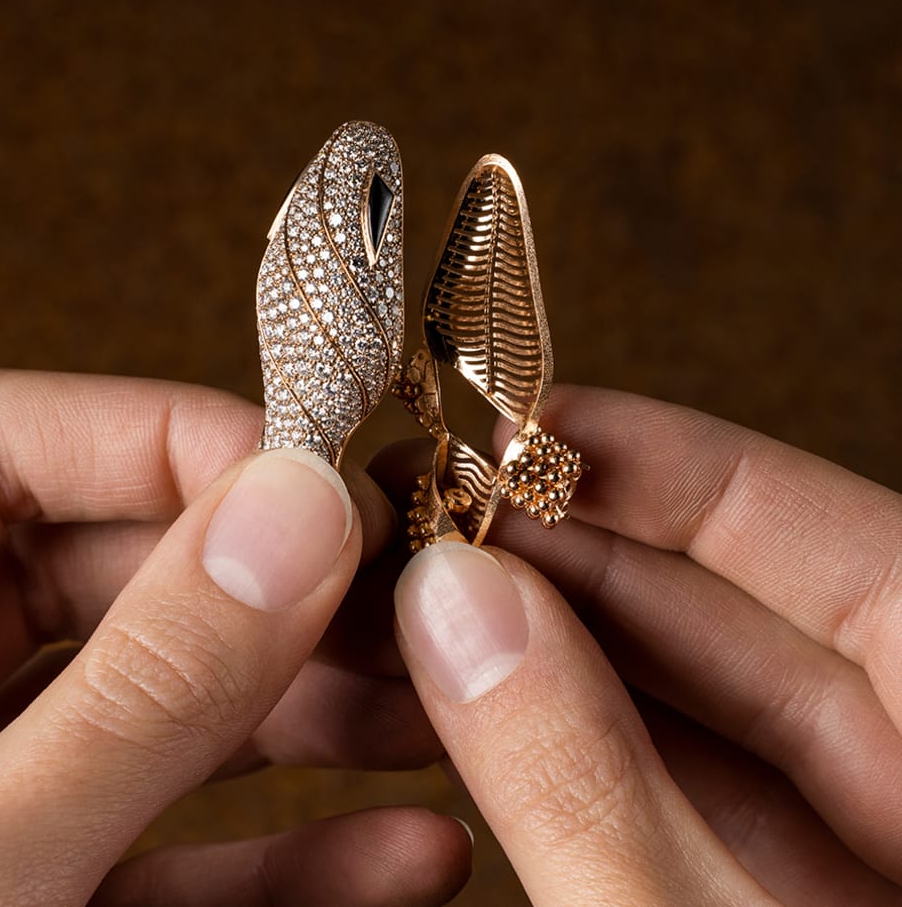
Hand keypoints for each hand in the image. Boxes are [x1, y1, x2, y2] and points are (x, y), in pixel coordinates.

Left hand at [0, 369, 469, 905]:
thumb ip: (137, 696)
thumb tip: (295, 508)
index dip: (147, 436)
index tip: (307, 479)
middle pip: (91, 570)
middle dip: (257, 582)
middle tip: (400, 598)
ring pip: (144, 709)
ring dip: (296, 712)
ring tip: (429, 717)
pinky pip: (159, 859)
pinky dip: (280, 861)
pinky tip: (403, 863)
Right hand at [377, 386, 901, 904]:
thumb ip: (587, 786)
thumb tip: (455, 605)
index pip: (828, 541)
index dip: (666, 463)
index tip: (529, 425)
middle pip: (743, 617)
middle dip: (574, 557)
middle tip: (439, 507)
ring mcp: (867, 855)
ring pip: (696, 706)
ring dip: (550, 646)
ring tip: (426, 590)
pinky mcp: (790, 903)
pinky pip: (686, 796)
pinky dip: (575, 746)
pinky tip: (476, 698)